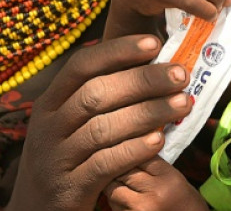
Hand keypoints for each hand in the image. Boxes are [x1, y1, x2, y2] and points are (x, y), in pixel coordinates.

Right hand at [7, 35, 193, 210]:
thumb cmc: (65, 160)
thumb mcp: (68, 126)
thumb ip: (97, 100)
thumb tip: (149, 67)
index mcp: (49, 103)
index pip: (81, 65)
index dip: (117, 51)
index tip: (153, 43)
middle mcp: (48, 126)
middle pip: (95, 93)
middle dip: (142, 80)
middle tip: (180, 74)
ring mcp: (55, 157)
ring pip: (103, 127)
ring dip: (147, 112)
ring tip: (182, 103)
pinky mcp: (68, 188)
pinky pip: (105, 163)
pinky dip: (134, 149)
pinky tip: (159, 140)